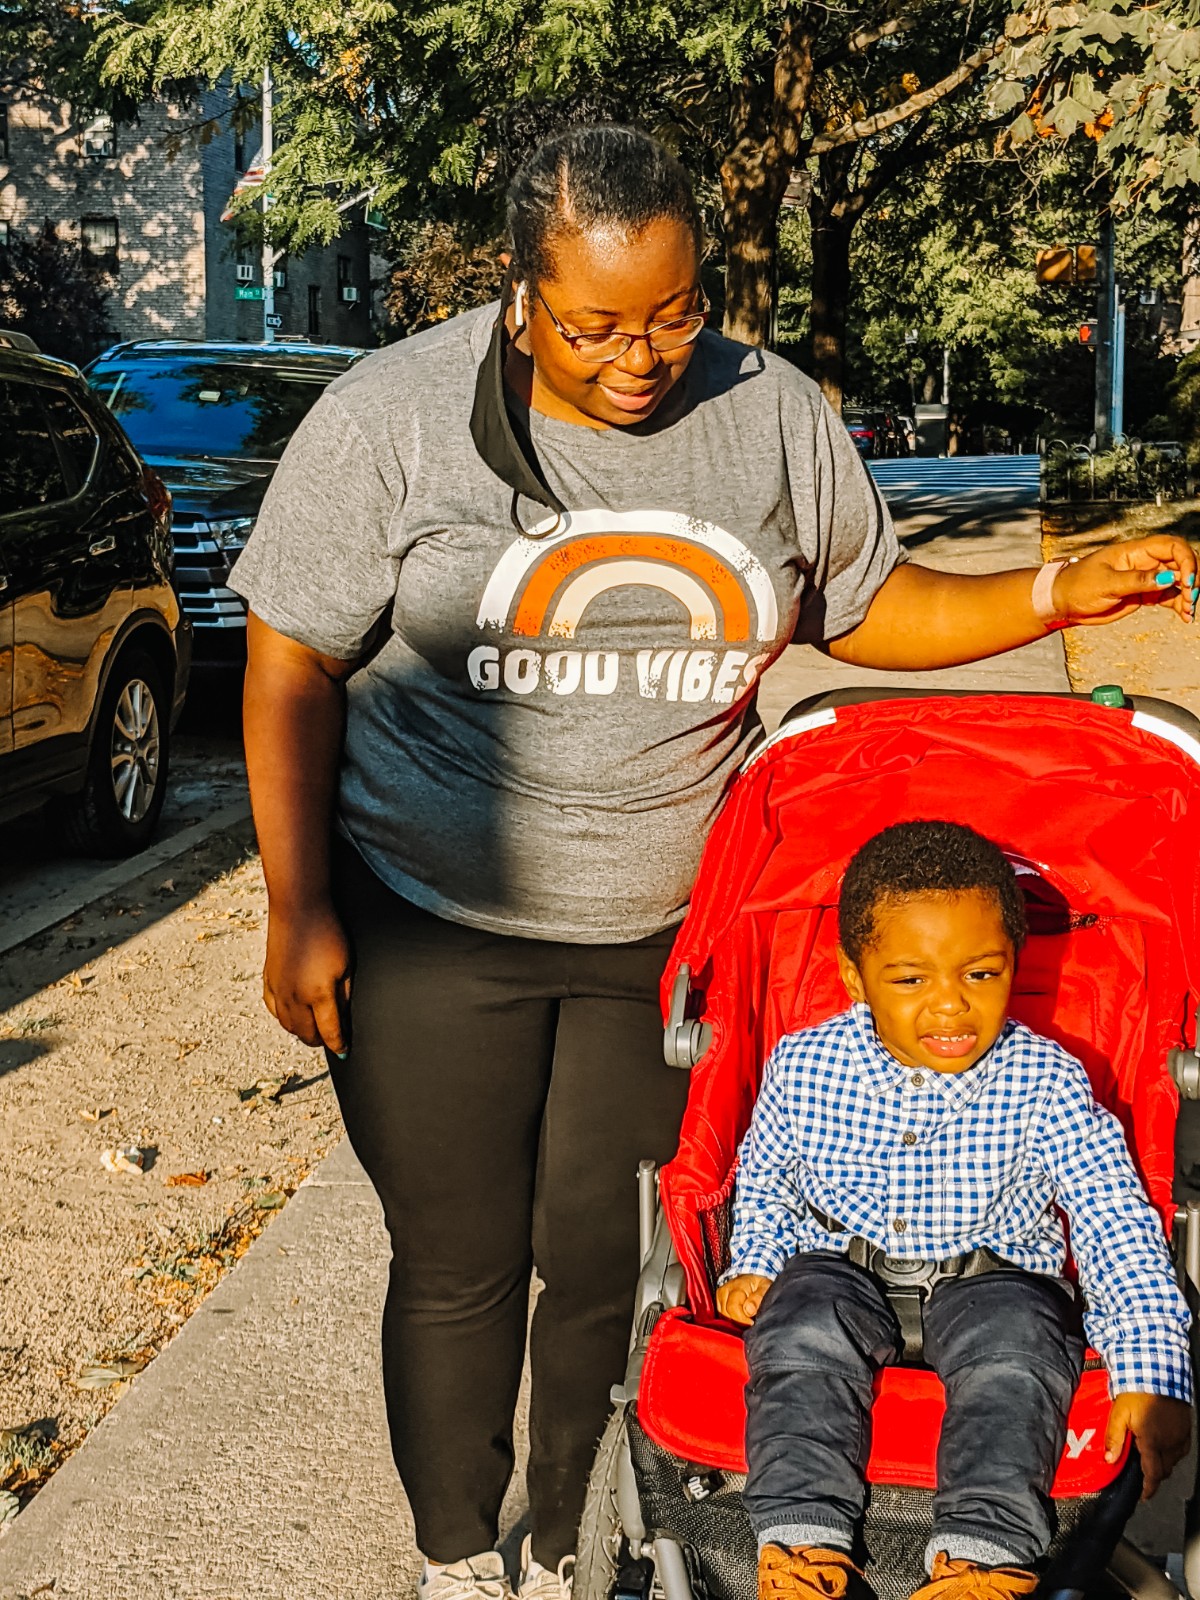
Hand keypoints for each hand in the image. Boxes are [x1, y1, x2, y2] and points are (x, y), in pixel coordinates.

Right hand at [263, 900, 351, 1054]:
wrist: (298, 908)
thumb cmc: (327, 932)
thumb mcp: (346, 965)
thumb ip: (344, 996)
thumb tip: (343, 1019)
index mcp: (318, 995)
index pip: (330, 1033)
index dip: (339, 1045)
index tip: (345, 1050)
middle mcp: (295, 998)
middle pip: (307, 1035)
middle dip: (321, 1040)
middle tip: (332, 1039)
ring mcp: (278, 990)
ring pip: (288, 1026)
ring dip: (303, 1032)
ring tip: (315, 1029)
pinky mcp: (268, 980)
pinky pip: (274, 1010)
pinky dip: (285, 1018)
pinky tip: (293, 1015)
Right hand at [716, 1274, 774, 1324]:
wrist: (752, 1277)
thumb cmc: (759, 1284)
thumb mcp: (765, 1288)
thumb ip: (758, 1298)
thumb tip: (749, 1311)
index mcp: (737, 1286)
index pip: (733, 1308)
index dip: (742, 1319)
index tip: (752, 1323)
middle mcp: (725, 1290)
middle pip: (726, 1313)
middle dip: (739, 1322)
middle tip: (750, 1322)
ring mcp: (721, 1295)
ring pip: (722, 1315)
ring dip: (734, 1321)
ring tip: (746, 1319)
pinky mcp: (719, 1300)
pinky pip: (722, 1314)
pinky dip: (730, 1319)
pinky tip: (739, 1318)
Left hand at [1055, 536, 1197, 626]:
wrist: (1064, 603)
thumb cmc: (1077, 586)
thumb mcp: (1105, 583)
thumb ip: (1137, 580)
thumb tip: (1166, 578)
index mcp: (1135, 551)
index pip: (1172, 547)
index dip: (1185, 561)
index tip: (1185, 581)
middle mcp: (1145, 562)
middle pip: (1180, 563)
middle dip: (1191, 579)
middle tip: (1190, 599)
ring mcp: (1146, 578)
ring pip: (1178, 581)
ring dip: (1188, 595)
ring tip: (1188, 612)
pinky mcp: (1144, 595)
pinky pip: (1169, 597)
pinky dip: (1179, 605)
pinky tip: (1184, 616)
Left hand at [1104, 1392, 1191, 1497]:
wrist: (1159, 1373)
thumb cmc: (1137, 1391)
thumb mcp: (1119, 1414)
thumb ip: (1114, 1438)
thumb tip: (1109, 1459)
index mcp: (1152, 1442)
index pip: (1153, 1474)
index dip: (1148, 1488)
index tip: (1143, 1495)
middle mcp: (1170, 1443)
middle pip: (1163, 1470)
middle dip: (1153, 1474)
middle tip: (1141, 1469)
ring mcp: (1180, 1436)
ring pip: (1173, 1460)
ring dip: (1162, 1462)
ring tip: (1149, 1454)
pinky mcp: (1186, 1429)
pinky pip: (1180, 1449)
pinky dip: (1171, 1451)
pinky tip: (1162, 1443)